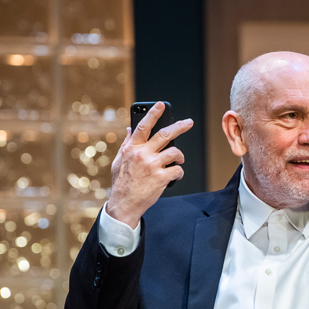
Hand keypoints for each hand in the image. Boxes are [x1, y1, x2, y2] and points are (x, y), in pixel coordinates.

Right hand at [107, 102, 191, 228]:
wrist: (124, 203)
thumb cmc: (122, 182)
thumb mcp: (120, 160)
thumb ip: (127, 143)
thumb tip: (130, 128)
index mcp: (132, 148)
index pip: (143, 126)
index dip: (153, 114)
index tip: (161, 105)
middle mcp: (142, 154)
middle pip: (165, 135)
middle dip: (180, 127)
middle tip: (189, 122)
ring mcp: (152, 166)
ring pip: (175, 152)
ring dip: (180, 156)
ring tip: (178, 160)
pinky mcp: (161, 178)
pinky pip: (178, 170)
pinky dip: (179, 172)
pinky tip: (175, 176)